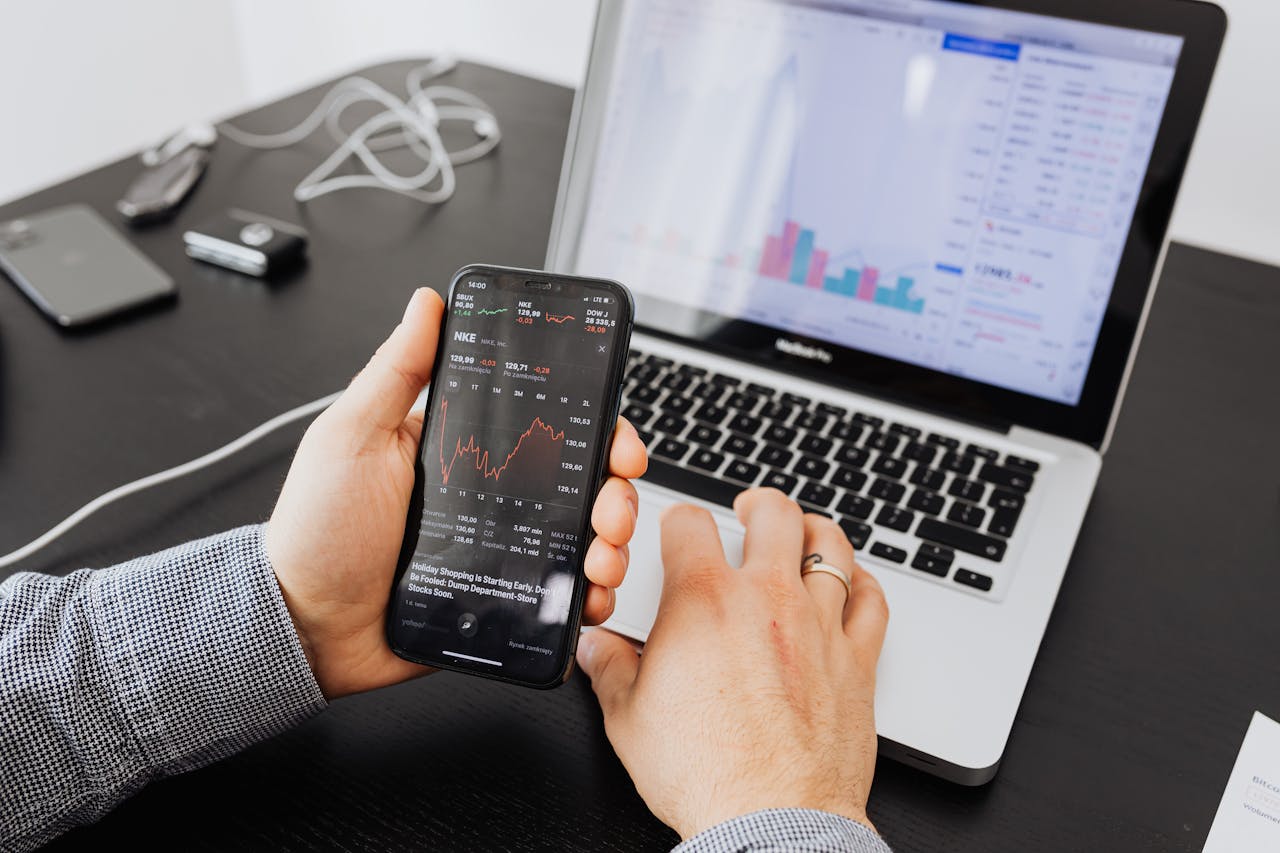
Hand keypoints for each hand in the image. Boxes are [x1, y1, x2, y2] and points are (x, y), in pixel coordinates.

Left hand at [265, 288, 647, 698]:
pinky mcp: (505, 598)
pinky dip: (591, 593)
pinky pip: (563, 594)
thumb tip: (428, 303)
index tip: (614, 433)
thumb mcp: (353, 436)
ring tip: (601, 553)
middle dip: (615, 489)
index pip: (545, 423)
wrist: (306, 628)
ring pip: (584, 536)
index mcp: (464, 449)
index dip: (592, 424)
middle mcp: (492, 496)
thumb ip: (396, 370)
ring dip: (613, 541)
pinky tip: (591, 592)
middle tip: (610, 503)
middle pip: (580, 480)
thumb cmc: (319, 531)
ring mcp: (502, 549)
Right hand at [575, 488, 887, 838]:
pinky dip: (864, 583)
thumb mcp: (628, 718)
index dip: (679, 518)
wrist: (770, 819)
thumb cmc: (703, 772)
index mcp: (702, 601)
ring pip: (829, 546)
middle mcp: (765, 599)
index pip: (689, 522)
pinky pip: (872, 601)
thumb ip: (611, 669)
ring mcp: (817, 625)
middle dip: (758, 504)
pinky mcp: (856, 659)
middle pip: (773, 513)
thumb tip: (597, 649)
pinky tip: (855, 583)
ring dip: (814, 530)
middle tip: (750, 510)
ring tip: (804, 531)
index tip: (679, 529)